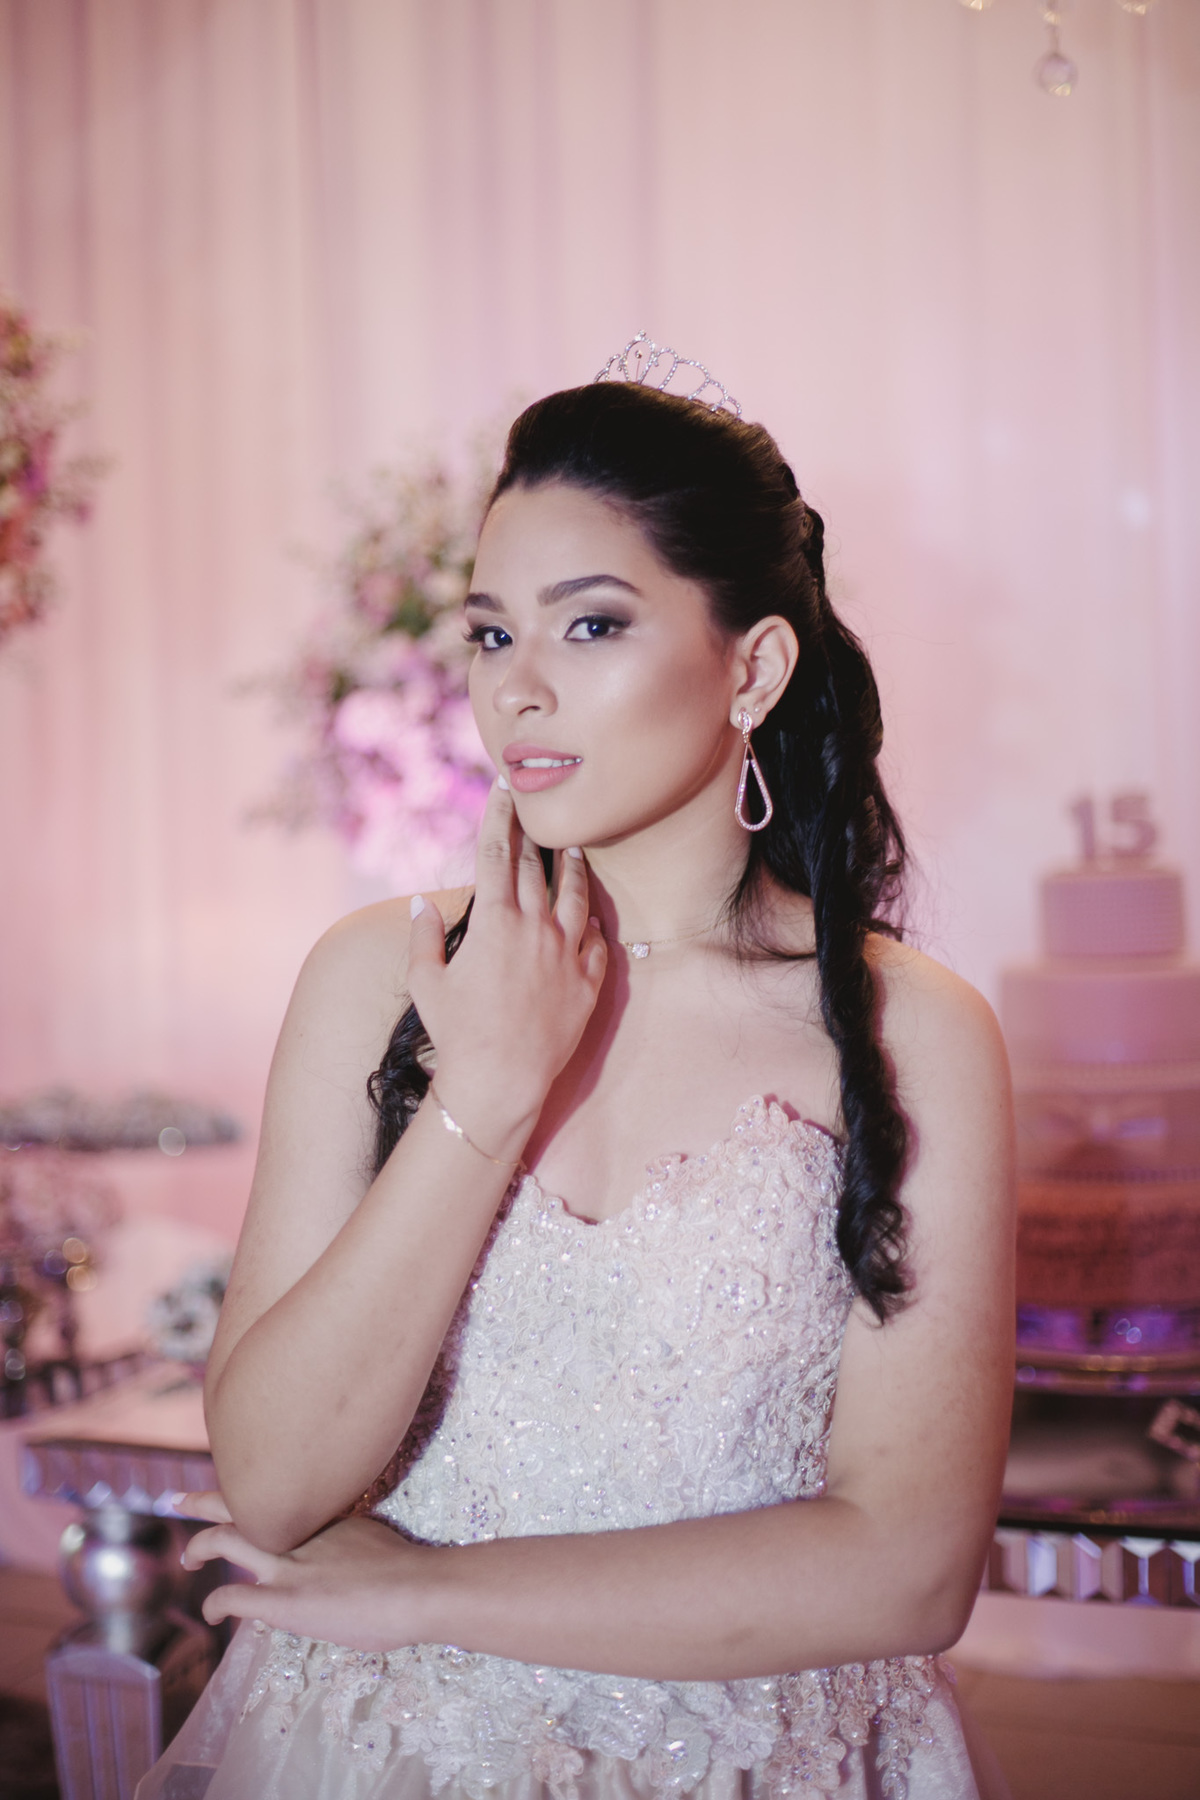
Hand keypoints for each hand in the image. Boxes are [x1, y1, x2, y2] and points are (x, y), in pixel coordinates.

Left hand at [180, 1497, 435, 1651]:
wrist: (418, 1588)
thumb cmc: (410, 1571)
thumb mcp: (375, 1537)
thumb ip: (351, 1540)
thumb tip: (352, 1552)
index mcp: (323, 1515)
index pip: (277, 1498)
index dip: (250, 1497)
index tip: (237, 1495)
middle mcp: (300, 1531)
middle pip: (241, 1502)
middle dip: (205, 1501)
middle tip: (178, 1500)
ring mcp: (289, 1565)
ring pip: (226, 1538)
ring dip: (199, 1544)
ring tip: (187, 1557)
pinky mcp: (285, 1602)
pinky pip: (234, 1595)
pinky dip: (215, 1602)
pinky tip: (210, 1613)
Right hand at [406, 782, 606, 1156]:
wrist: (501, 1081)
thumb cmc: (456, 1034)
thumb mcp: (426, 983)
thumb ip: (425, 937)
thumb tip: (422, 902)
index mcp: (494, 922)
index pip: (497, 853)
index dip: (499, 816)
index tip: (503, 790)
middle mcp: (536, 929)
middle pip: (536, 869)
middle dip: (534, 834)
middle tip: (534, 809)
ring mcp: (567, 954)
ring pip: (577, 898)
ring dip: (573, 869)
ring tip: (573, 851)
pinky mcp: (589, 983)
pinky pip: (598, 942)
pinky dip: (595, 924)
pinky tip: (594, 916)